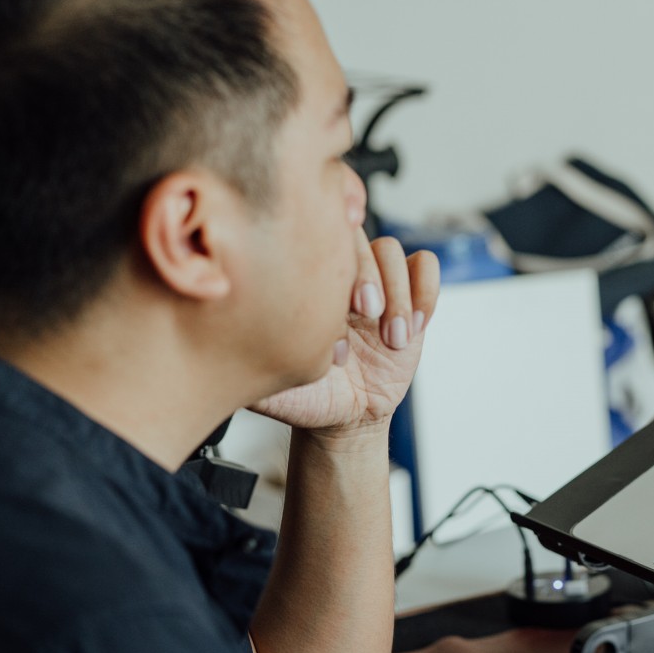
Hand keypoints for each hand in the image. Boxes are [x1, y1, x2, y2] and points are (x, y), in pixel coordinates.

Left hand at [250, 232, 439, 435]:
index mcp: (304, 282)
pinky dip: (425, 294)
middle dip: (367, 275)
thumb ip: (251, 365)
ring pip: (394, 252)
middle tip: (366, 315)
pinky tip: (412, 329)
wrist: (344, 416)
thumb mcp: (270, 385)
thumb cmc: (305, 397)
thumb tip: (227, 350)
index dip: (332, 254)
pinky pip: (425, 269)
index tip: (335, 298)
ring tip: (391, 338)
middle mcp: (340, 276)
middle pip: (359, 237)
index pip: (317, 236)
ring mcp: (377, 284)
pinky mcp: (409, 299)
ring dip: (398, 293)